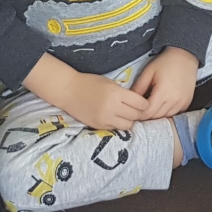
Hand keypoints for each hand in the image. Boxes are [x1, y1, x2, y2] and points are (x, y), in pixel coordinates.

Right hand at [27, 55, 148, 130]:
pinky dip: (117, 123)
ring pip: (128, 125)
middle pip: (136, 115)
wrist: (68, 90)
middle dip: (138, 112)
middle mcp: (112, 108)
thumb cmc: (89, 82)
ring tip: (125, 114)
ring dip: (129, 120)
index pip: (141, 104)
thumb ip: (124, 93)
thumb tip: (138, 103)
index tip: (142, 102)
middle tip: (136, 109)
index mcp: (116, 94)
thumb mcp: (110, 83)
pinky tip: (114, 117)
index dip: (144, 103)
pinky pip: (115, 128)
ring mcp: (105, 118)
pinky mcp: (98, 125)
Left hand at [133, 48, 198, 117]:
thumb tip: (129, 101)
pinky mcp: (187, 103)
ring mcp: (182, 103)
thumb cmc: (165, 63)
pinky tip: (162, 106)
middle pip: (156, 116)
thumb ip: (138, 88)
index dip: (139, 113)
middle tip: (139, 111)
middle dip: (147, 115)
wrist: (185, 57)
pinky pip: (175, 113)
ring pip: (166, 116)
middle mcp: (174, 101)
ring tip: (150, 109)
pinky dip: (167, 112)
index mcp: (163, 93)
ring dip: (157, 115)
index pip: (148, 112)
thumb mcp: (148, 72)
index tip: (134, 111)